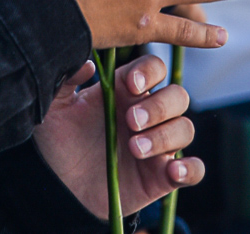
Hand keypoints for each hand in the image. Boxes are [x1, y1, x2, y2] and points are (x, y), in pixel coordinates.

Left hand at [36, 53, 202, 217]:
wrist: (60, 184)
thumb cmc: (60, 140)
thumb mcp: (55, 109)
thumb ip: (66, 82)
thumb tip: (89, 64)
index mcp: (125, 90)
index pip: (153, 68)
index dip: (149, 71)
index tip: (130, 84)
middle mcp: (148, 113)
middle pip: (177, 96)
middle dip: (159, 106)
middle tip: (131, 121)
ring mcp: (159, 144)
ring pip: (185, 129)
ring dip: (165, 137)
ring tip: (134, 149)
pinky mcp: (163, 176)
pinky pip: (195, 169)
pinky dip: (190, 168)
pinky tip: (172, 171)